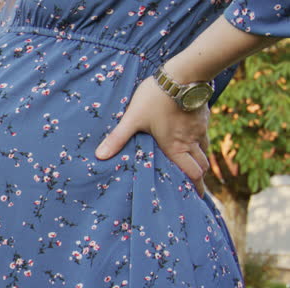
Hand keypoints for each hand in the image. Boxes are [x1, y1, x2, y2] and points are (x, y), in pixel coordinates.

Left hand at [94, 77, 209, 194]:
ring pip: (205, 150)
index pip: (192, 173)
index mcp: (175, 147)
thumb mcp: (133, 118)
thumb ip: (118, 137)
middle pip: (201, 165)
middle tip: (195, 188)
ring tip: (195, 167)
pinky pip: (205, 135)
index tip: (197, 198)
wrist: (184, 73)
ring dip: (200, 160)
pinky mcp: (203, 116)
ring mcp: (200, 128)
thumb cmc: (156, 97)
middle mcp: (191, 141)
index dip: (196, 187)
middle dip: (199, 178)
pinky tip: (192, 139)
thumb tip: (99, 156)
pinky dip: (201, 143)